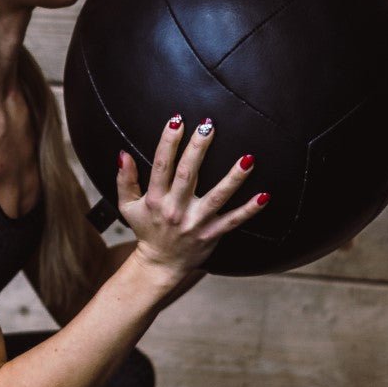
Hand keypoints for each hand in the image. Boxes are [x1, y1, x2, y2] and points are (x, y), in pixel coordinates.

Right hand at [116, 115, 268, 285]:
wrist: (160, 265)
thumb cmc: (146, 230)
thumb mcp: (127, 206)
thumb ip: (125, 179)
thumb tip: (123, 154)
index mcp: (156, 199)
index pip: (162, 165)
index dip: (168, 142)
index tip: (177, 121)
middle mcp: (176, 209)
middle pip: (188, 174)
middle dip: (198, 149)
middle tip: (209, 126)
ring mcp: (196, 222)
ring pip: (217, 197)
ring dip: (233, 178)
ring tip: (248, 158)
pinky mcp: (212, 234)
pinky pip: (233, 221)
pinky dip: (249, 210)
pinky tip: (264, 196)